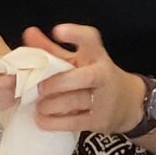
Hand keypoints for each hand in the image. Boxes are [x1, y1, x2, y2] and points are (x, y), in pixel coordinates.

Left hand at [22, 24, 143, 137]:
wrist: (126, 103)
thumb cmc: (94, 78)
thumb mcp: (78, 61)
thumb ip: (52, 49)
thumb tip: (29, 33)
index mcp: (97, 56)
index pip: (91, 40)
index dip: (75, 34)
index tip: (57, 31)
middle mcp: (103, 76)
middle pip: (84, 77)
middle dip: (58, 83)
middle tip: (40, 88)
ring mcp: (103, 100)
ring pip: (76, 101)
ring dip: (52, 105)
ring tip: (39, 105)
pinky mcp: (99, 121)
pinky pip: (73, 123)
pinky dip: (53, 122)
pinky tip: (42, 119)